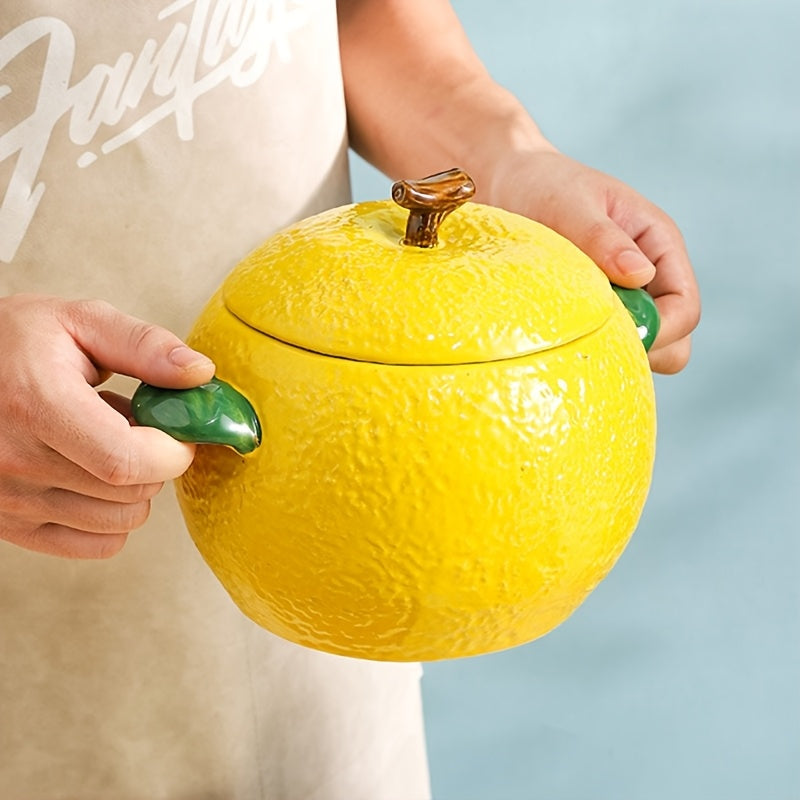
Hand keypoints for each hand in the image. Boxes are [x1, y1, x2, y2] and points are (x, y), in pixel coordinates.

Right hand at [0, 295, 214, 558]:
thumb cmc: (13, 341)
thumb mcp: (79, 322)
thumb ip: (144, 346)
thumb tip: (200, 373)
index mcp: (36, 405)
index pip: (127, 461)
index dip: (172, 450)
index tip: (178, 428)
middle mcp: (15, 461)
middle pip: (130, 492)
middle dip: (158, 461)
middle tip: (142, 426)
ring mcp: (8, 499)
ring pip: (119, 522)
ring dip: (135, 487)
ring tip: (109, 443)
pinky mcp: (9, 524)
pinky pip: (94, 544)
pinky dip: (112, 516)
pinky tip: (95, 475)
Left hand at [486, 150, 700, 373]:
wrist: (508, 187)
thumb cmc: (543, 186)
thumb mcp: (572, 204)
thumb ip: (603, 238)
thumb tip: (640, 275)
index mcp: (659, 245)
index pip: (685, 308)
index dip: (662, 331)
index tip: (618, 335)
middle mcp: (650, 277)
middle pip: (675, 341)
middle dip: (644, 348)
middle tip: (590, 336)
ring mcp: (625, 299)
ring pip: (645, 350)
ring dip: (615, 350)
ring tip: (572, 329)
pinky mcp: (597, 314)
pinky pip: (608, 347)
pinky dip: (591, 349)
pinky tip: (561, 333)